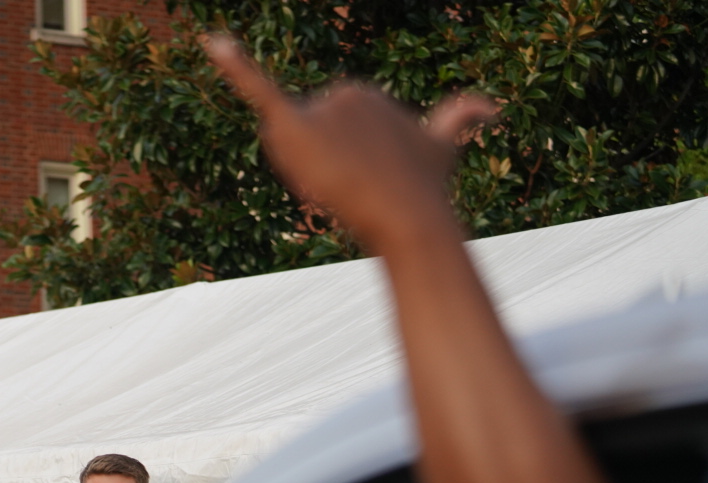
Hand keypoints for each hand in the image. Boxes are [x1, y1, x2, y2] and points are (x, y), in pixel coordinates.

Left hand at [203, 34, 496, 254]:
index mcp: (362, 94)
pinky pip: (258, 91)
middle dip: (313, 172)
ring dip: (301, 173)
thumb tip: (495, 108)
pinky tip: (212, 43)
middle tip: (347, 188)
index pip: (319, 141)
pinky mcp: (294, 125)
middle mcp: (340, 92)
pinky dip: (234, 67)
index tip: (361, 180)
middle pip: (298, 145)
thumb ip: (463, 119)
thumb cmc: (426, 186)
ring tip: (334, 184)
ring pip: (284, 150)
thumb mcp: (445, 147)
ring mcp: (320, 109)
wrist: (410, 213)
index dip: (333, 169)